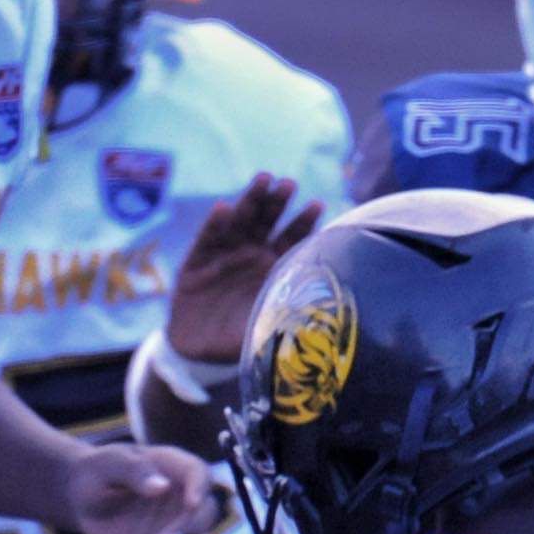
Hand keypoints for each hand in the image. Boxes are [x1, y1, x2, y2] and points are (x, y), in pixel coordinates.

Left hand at [64, 442, 223, 533]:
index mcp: (176, 468)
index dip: (199, 489)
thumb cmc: (97, 473)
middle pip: (205, 514)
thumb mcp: (107, 465)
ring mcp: (181, 525)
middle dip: (190, 530)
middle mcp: (186, 498)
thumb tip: (161, 487)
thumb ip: (133, 471)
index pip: (199, 474)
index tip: (191, 504)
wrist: (83, 500)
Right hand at [169, 174, 325, 365]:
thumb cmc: (246, 339)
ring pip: (239, 221)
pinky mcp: (197, 262)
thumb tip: (336, 318)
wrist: (201, 353)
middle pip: (267, 222)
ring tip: (263, 180)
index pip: (294, 239)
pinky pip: (207, 238)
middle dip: (278, 202)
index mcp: (276, 268)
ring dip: (251, 200)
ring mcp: (225, 255)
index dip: (304, 221)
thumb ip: (298, 316)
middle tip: (289, 183)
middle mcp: (252, 255)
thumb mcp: (277, 327)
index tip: (317, 204)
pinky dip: (216, 223)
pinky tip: (224, 207)